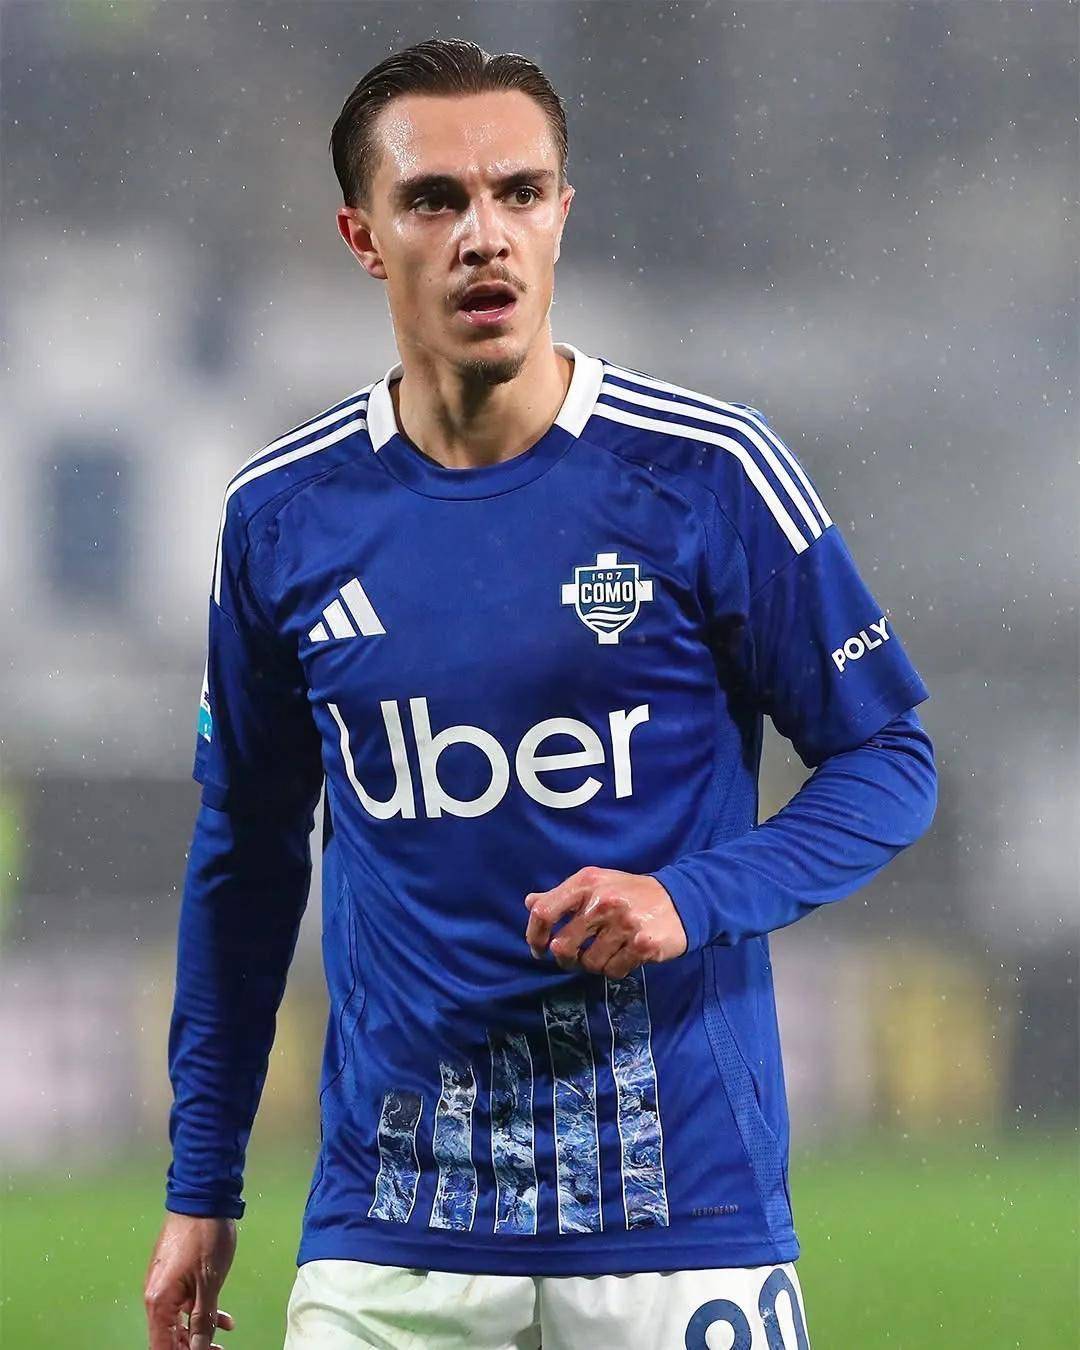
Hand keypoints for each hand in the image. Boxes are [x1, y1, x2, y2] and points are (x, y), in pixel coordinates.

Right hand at [144, 1213, 236, 1349]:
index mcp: (159, 1301)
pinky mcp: (174, 1273)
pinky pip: (184, 1302)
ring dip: (199, 1331)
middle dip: (191, 1347)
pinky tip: (223, 1319)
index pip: (161, 1345)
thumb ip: (201, 1320)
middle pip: (168, 1336)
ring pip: (178, 1320)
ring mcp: (164, 1283)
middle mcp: (156, 1295)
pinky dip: (200, 1311)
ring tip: (222, 1340)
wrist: (203, 1199)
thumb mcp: (208, 1284)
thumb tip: (196, 1349)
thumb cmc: (205, 1238)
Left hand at [524, 866, 687, 978]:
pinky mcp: (642, 945)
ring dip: (593, 964)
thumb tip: (530, 903)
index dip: (534, 935)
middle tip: (575, 957)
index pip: (544, 912)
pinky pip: (613, 971)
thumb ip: (562, 895)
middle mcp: (602, 901)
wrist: (681, 899)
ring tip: (606, 952)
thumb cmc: (630, 893)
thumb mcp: (596, 884)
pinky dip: (614, 969)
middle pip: (562, 946)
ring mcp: (623, 924)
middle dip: (565, 959)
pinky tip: (624, 956)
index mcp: (586, 883)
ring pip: (589, 963)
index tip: (539, 948)